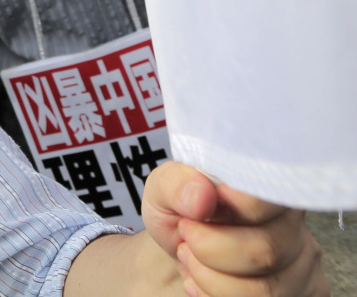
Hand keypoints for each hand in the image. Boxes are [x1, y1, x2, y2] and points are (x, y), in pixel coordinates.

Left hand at [143, 162, 326, 296]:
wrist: (185, 248)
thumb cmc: (181, 212)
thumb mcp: (164, 188)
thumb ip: (176, 183)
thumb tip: (202, 196)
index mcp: (267, 186)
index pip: (262, 202)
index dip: (219, 211)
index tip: (192, 215)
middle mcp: (296, 225)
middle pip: (265, 252)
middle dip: (208, 250)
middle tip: (186, 238)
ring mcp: (304, 265)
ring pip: (264, 290)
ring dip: (210, 279)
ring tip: (192, 260)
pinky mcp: (304, 294)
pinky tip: (204, 283)